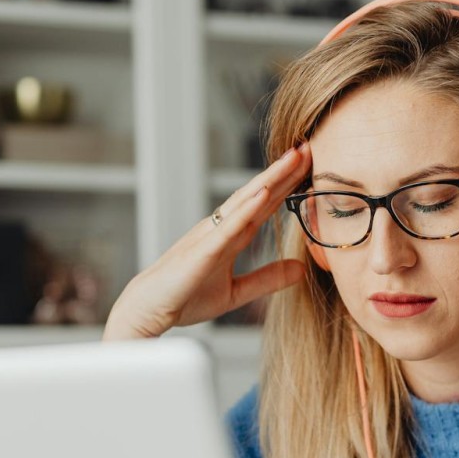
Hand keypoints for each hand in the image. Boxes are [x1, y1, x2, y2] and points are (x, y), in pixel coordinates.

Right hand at [103, 144, 310, 339]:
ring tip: (293, 158)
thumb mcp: (236, 292)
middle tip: (309, 146)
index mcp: (228, 236)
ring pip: (245, 201)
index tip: (309, 166)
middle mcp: (220, 228)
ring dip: (270, 179)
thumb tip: (300, 269)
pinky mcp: (202, 250)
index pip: (263, 206)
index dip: (286, 186)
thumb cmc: (184, 298)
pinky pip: (227, 227)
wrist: (149, 310)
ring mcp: (210, 235)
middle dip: (284, 172)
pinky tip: (263, 193)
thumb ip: (267, 279)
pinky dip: (246, 209)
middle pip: (257, 194)